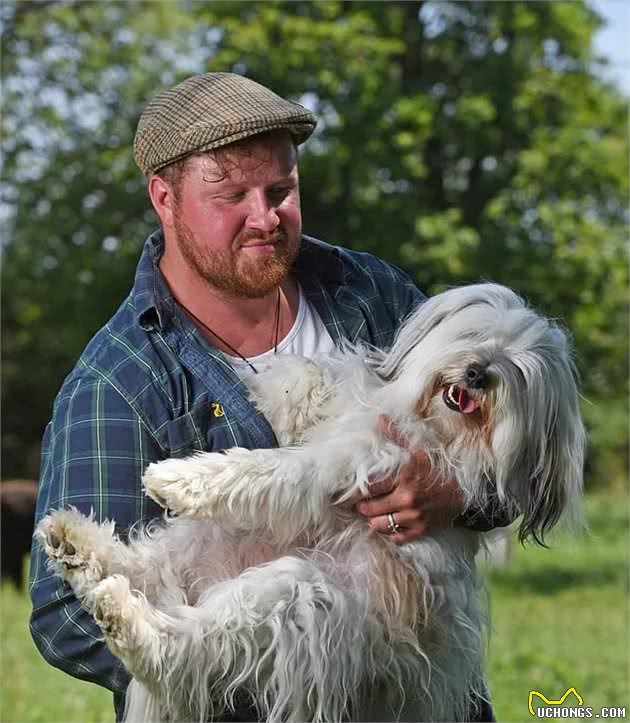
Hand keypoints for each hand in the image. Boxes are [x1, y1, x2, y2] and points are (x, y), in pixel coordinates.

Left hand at [353, 416, 464, 543]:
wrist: (465, 493)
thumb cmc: (438, 470)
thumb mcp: (418, 451)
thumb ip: (396, 436)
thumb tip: (380, 418)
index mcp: (403, 477)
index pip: (368, 487)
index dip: (356, 491)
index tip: (350, 492)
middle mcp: (406, 498)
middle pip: (369, 508)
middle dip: (362, 506)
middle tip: (361, 503)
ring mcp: (413, 517)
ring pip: (378, 525)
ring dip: (373, 519)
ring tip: (374, 513)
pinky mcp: (420, 531)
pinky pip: (394, 537)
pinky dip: (389, 532)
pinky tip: (390, 523)